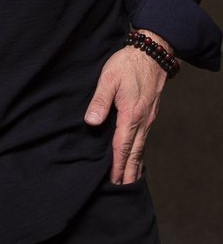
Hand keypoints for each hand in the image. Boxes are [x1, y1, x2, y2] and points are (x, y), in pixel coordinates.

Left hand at [84, 33, 170, 183]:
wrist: (152, 54)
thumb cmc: (127, 65)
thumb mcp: (108, 79)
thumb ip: (99, 101)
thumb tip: (91, 122)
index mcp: (131, 114)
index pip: (122, 145)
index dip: (117, 164)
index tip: (113, 180)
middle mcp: (143, 120)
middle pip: (135, 152)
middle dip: (128, 172)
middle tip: (122, 189)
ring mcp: (149, 118)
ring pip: (141, 146)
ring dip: (135, 164)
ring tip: (129, 179)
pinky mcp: (150, 113)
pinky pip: (145, 138)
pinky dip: (140, 151)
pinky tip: (137, 157)